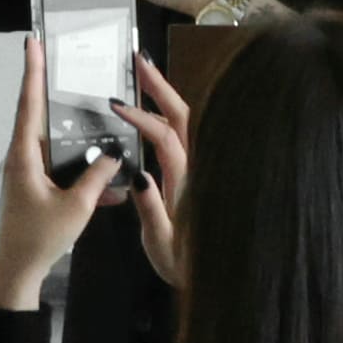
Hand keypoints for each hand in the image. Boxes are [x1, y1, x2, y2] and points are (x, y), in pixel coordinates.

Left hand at [0, 35, 133, 309]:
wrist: (15, 272)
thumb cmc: (40, 239)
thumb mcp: (76, 207)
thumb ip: (98, 177)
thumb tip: (115, 154)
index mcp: (23, 155)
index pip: (28, 104)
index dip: (32, 71)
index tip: (32, 42)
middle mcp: (20, 158)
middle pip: (42, 117)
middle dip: (60, 94)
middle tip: (74, 65)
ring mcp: (26, 172)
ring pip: (57, 144)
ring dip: (80, 138)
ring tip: (104, 120)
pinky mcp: (34, 187)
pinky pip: (61, 168)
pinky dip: (82, 169)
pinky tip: (110, 177)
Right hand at [119, 56, 194, 285]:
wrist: (226, 281)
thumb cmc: (188, 266)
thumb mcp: (160, 242)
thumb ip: (149, 207)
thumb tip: (136, 173)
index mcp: (188, 184)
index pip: (164, 138)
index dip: (140, 118)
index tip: (115, 105)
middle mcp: (200, 171)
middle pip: (185, 118)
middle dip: (161, 87)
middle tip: (139, 61)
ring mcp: (203, 172)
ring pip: (190, 124)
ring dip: (167, 98)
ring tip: (145, 77)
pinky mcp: (201, 177)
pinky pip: (189, 138)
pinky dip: (172, 118)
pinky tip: (156, 113)